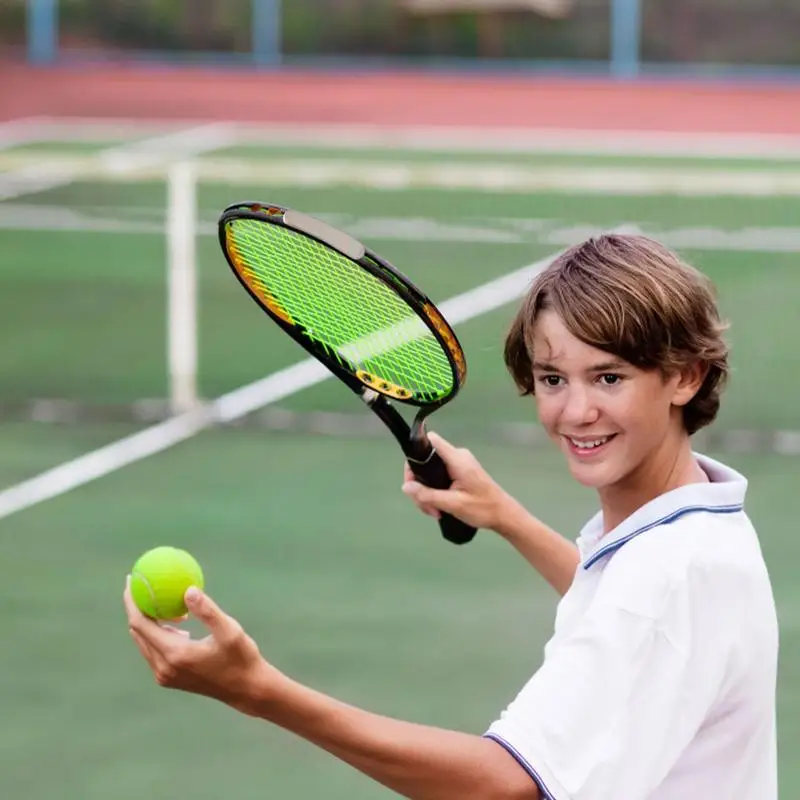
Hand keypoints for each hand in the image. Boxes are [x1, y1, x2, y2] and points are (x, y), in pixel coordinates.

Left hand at [123, 576, 279, 714]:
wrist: (246, 688)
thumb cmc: (241, 657)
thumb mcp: (229, 631)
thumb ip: (207, 611)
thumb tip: (187, 590)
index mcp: (174, 654)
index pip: (141, 624)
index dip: (133, 601)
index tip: (132, 580)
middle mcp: (164, 667)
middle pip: (138, 632)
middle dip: (136, 607)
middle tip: (142, 584)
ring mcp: (165, 675)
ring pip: (145, 642)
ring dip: (150, 620)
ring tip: (166, 601)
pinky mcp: (169, 679)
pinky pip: (154, 651)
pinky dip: (158, 633)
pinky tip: (178, 624)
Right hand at [402, 432, 510, 531]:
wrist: (504, 515)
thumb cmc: (483, 508)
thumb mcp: (453, 504)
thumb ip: (428, 495)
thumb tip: (405, 487)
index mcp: (457, 459)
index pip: (430, 441)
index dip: (415, 454)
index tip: (412, 479)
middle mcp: (457, 456)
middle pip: (426, 460)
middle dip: (420, 484)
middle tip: (425, 506)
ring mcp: (459, 464)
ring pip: (431, 472)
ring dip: (427, 492)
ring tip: (434, 512)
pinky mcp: (460, 472)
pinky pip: (439, 476)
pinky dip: (435, 492)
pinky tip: (438, 508)